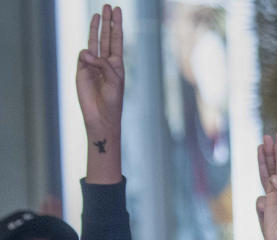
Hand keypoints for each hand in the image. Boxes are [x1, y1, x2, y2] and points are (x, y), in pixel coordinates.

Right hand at [76, 5, 123, 136]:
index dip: (117, 25)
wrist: (100, 115)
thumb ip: (103, 64)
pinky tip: (88, 57)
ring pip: (94, 42)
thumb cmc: (112, 99)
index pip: (116, 39)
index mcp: (117, 64)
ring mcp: (92, 64)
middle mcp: (105, 62)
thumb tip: (86, 51)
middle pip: (106, 36)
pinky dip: (86, 54)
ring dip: (96, 28)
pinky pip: (82, 55)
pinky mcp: (81, 69)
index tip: (118, 11)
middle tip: (108, 6)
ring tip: (98, 14)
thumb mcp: (114, 80)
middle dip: (107, 22)